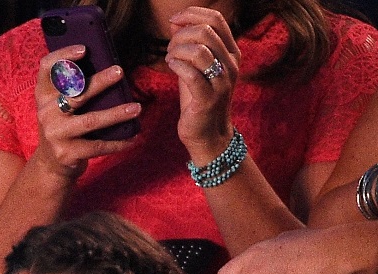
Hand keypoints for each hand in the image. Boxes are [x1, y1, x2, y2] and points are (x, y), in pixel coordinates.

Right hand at [32, 45, 140, 180]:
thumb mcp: (59, 108)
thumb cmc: (63, 129)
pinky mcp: (66, 153)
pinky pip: (97, 146)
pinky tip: (133, 138)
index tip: (85, 49)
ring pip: (91, 121)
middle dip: (99, 82)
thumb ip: (72, 89)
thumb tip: (109, 68)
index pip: (47, 68)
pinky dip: (118, 142)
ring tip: (136, 108)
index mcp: (44, 96)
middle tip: (119, 71)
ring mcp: (55, 134)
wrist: (51, 166)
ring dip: (116, 114)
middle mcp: (46, 113)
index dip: (63, 56)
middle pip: (75, 93)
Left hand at [167, 6, 239, 162]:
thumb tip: (176, 22)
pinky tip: (171, 66)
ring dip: (177, 50)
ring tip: (170, 59)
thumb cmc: (198, 98)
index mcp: (230, 52)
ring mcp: (222, 81)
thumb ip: (188, 45)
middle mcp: (230, 64)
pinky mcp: (208, 98)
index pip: (216, 19)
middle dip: (181, 35)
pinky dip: (177, 65)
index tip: (174, 20)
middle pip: (206, 31)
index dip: (192, 14)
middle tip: (170, 48)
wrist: (207, 133)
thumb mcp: (194, 67)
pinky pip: (191, 73)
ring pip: (199, 50)